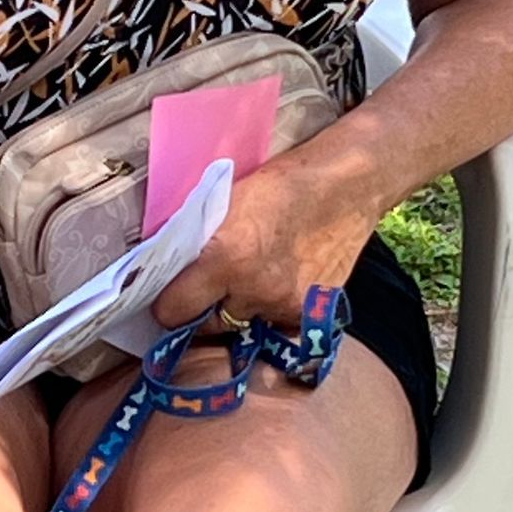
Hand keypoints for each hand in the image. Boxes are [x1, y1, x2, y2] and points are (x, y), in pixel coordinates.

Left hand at [154, 149, 375, 333]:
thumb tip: (164, 267)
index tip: (169, 297)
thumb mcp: (226, 203)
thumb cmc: (282, 184)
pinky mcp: (309, 314)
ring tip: (250, 280)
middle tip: (209, 289)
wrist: (348, 185)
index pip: (173, 310)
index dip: (167, 304)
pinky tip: (278, 285)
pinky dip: (270, 312)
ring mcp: (283, 305)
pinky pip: (274, 326)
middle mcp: (253, 289)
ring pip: (241, 326)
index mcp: (225, 256)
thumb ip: (196, 241)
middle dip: (202, 310)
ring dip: (239, 310)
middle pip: (205, 327)